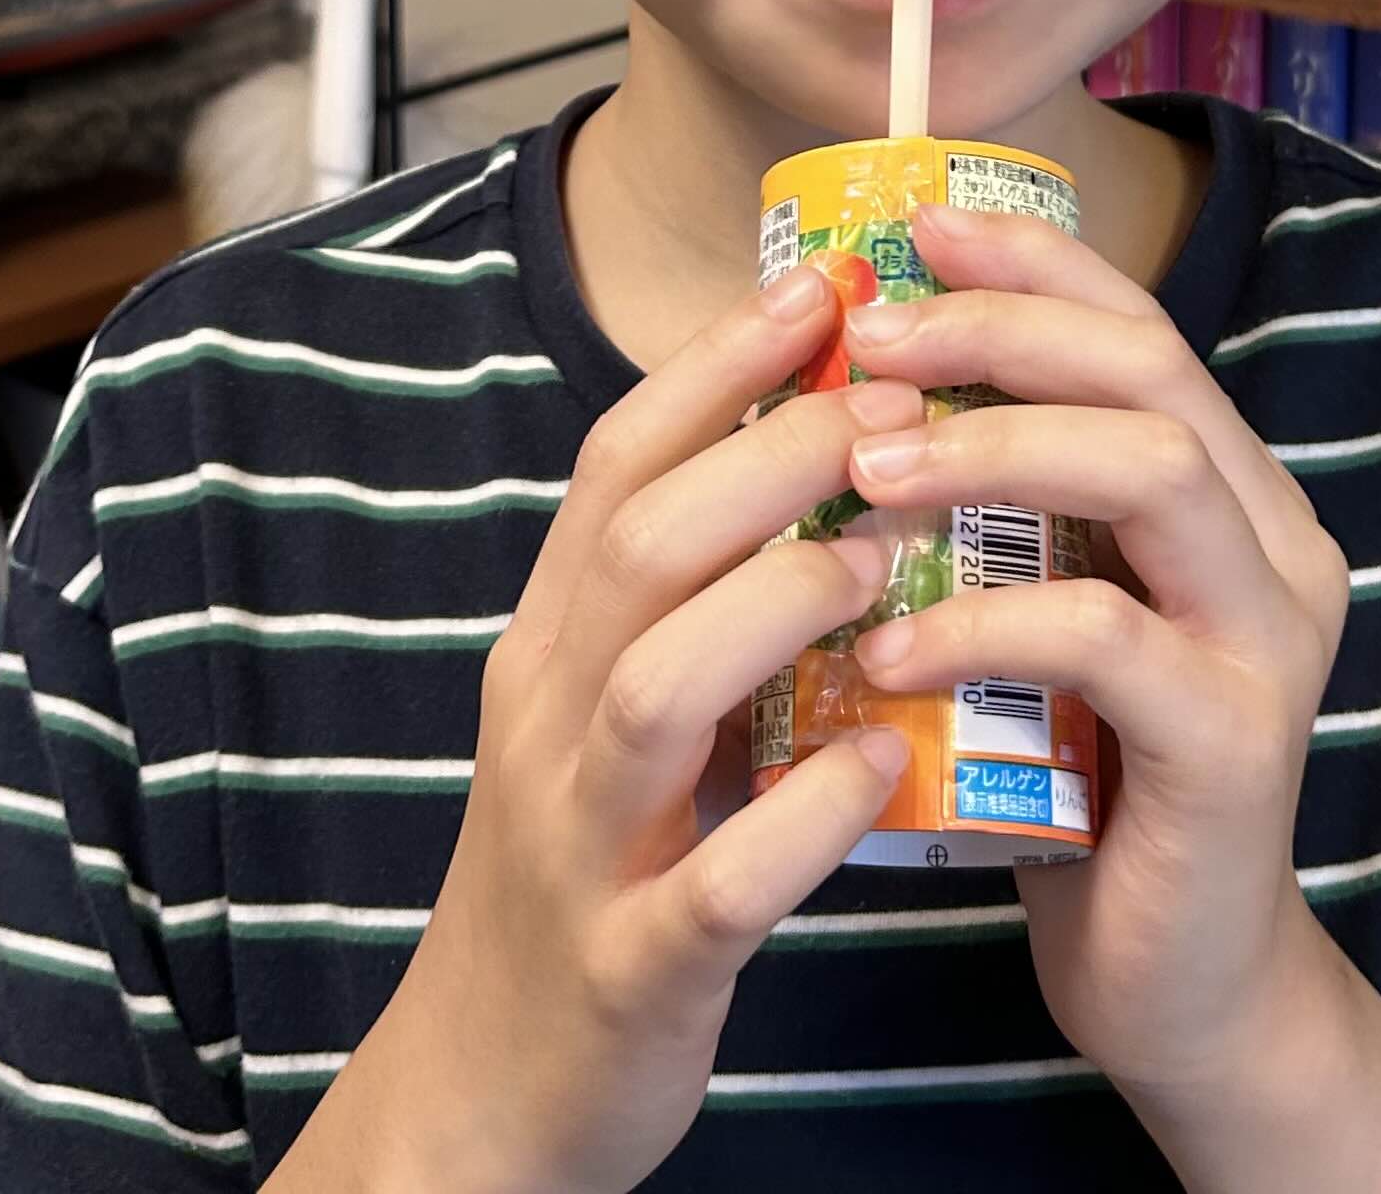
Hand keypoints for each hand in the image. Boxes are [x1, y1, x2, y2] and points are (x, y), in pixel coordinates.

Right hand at [306, 265, 923, 1193]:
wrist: (483, 1094)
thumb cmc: (588, 866)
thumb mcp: (606, 708)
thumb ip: (684, 597)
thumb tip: (809, 450)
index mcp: (550, 644)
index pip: (614, 468)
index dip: (714, 365)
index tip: (820, 284)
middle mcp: (550, 720)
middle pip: (639, 547)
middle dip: (769, 455)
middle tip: (896, 402)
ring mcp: (585, 845)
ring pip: (662, 688)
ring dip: (784, 603)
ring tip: (892, 557)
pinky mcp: (633, 968)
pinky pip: (717, 881)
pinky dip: (802, 817)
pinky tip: (883, 764)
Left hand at [834, 202, 1351, 1129]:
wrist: (1174, 986)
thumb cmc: (1076, 776)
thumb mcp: (1035, 602)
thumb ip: (997, 497)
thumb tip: (858, 363)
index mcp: (1229, 490)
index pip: (1139, 326)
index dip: (1034, 262)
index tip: (918, 227)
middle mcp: (1273, 542)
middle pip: (1147, 370)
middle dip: (998, 332)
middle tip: (868, 340)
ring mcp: (1268, 641)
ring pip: (1147, 470)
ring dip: (988, 449)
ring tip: (863, 469)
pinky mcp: (1235, 744)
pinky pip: (1104, 635)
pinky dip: (980, 620)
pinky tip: (882, 646)